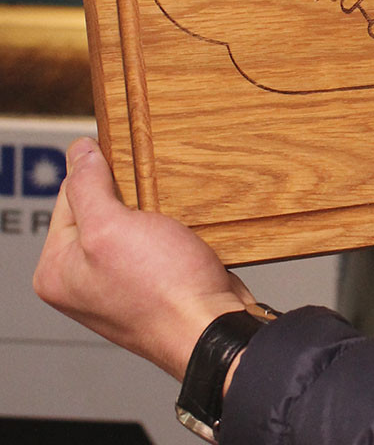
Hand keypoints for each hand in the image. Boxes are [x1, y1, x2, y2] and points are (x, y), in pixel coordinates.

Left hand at [33, 137, 253, 379]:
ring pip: (132, 221)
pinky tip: (181, 231)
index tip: (126, 166)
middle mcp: (81, 277)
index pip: (68, 196)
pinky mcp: (151, 280)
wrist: (211, 326)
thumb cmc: (162, 290)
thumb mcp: (112, 228)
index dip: (98, 174)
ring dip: (153, 210)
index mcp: (56, 268)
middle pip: (100, 207)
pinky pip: (155, 238)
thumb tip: (79, 152)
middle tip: (151, 200)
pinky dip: (170, 227)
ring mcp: (117, 280)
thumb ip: (89, 187)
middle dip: (129, 194)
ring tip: (169, 217)